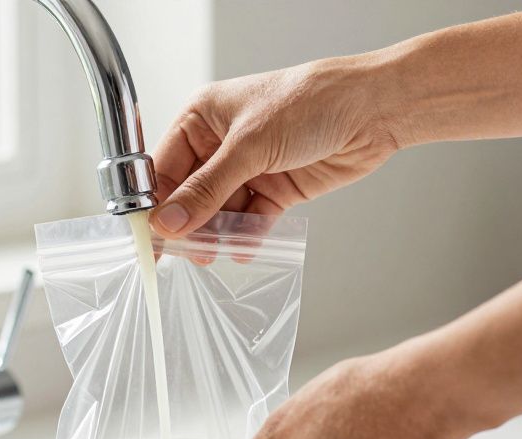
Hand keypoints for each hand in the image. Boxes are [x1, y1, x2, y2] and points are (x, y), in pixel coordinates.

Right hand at [149, 54, 401, 245]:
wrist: (371, 111)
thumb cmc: (310, 103)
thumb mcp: (249, 146)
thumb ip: (208, 189)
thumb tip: (170, 221)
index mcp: (202, 119)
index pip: (164, 167)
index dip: (156, 203)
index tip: (150, 237)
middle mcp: (221, 144)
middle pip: (189, 195)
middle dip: (188, 224)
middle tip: (187, 252)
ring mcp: (248, 168)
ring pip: (219, 212)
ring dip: (218, 234)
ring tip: (218, 252)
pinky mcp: (274, 190)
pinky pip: (250, 220)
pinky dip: (247, 236)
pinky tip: (245, 248)